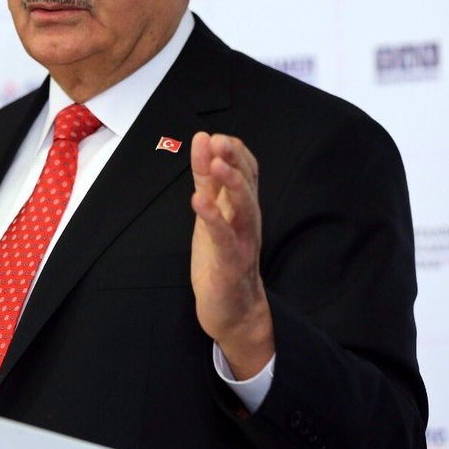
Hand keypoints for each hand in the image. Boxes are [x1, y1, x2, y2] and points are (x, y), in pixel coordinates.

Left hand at [190, 132, 273, 379]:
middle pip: (247, 184)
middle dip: (234, 159)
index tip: (214, 135)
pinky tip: (200, 202)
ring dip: (230, 183)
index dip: (233, 151)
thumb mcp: (211, 214)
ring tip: (215, 163)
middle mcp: (248, 221)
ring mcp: (243, 242)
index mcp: (243, 208)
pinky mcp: (231, 264)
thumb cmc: (221, 260)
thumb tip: (203, 141)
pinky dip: (213, 218)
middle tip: (218, 139)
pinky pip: (225, 238)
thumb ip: (207, 180)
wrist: (235, 312)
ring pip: (244, 207)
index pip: (247, 171)